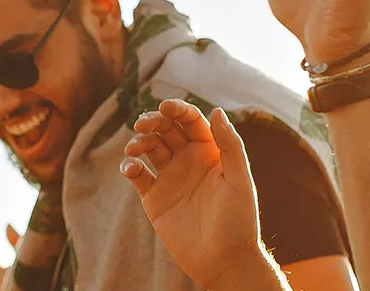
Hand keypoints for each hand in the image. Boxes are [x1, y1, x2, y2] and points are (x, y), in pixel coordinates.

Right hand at [122, 100, 270, 287]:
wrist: (223, 261)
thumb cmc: (239, 221)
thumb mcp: (240, 180)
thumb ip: (231, 145)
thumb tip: (217, 110)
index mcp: (210, 153)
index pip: (191, 122)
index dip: (178, 110)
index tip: (165, 107)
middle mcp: (189, 161)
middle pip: (166, 130)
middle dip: (153, 121)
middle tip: (143, 124)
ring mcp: (170, 178)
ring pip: (149, 148)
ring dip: (139, 141)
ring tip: (135, 147)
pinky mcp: (154, 198)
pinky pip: (137, 175)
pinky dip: (129, 167)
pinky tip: (131, 168)